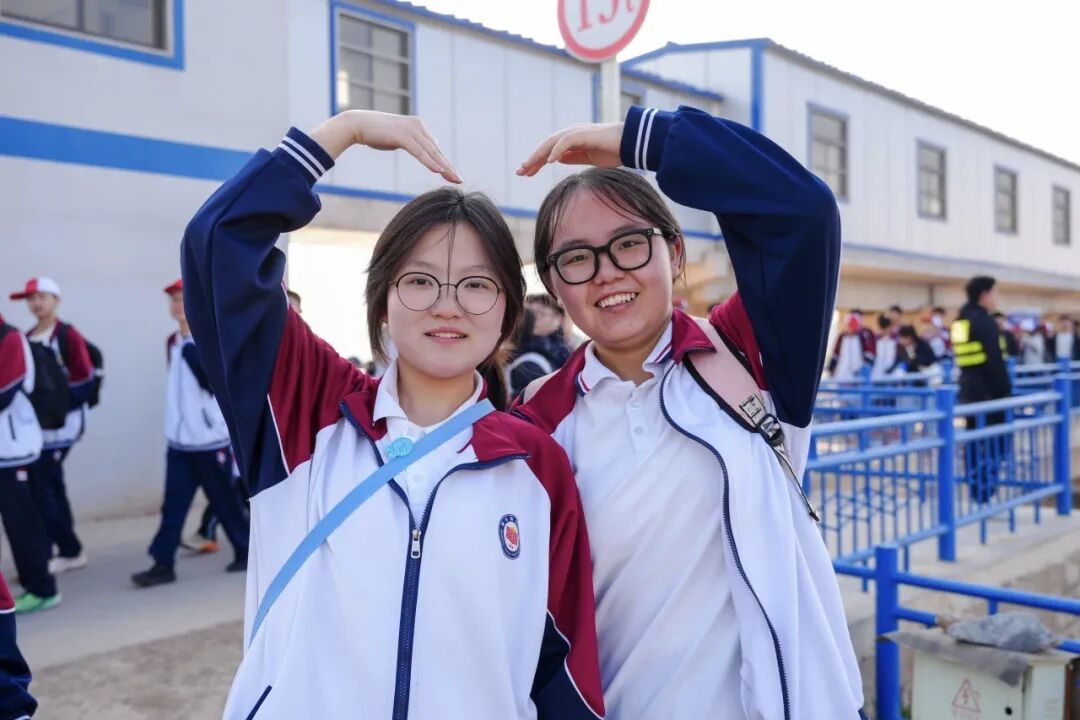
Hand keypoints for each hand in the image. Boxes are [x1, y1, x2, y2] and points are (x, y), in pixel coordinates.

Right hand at [309, 111, 461, 183]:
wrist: (357, 124)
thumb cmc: (376, 133)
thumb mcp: (398, 138)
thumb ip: (413, 143)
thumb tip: (425, 149)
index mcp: (418, 127)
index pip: (434, 148)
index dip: (444, 163)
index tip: (453, 175)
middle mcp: (418, 126)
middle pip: (436, 150)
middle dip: (448, 167)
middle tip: (459, 180)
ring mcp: (411, 129)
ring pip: (431, 152)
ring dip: (443, 166)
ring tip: (453, 178)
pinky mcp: (402, 135)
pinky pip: (419, 151)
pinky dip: (429, 161)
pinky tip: (438, 171)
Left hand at [516, 122, 622, 176]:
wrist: (632, 144)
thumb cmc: (614, 151)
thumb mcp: (589, 158)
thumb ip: (573, 157)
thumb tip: (557, 158)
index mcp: (572, 140)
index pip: (549, 151)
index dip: (536, 162)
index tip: (526, 173)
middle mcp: (571, 133)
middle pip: (546, 146)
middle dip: (532, 159)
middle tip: (520, 172)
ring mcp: (577, 132)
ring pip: (551, 143)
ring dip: (539, 155)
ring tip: (528, 167)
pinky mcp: (584, 134)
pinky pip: (566, 142)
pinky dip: (556, 150)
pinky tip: (549, 161)